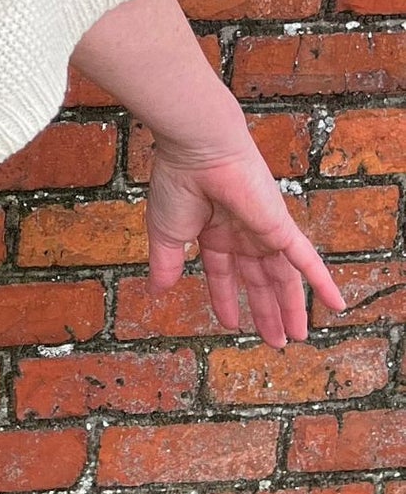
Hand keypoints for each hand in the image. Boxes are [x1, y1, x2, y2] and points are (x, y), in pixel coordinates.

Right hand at [145, 129, 347, 345]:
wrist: (198, 152)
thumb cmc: (176, 186)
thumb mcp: (165, 235)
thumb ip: (166, 264)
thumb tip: (157, 291)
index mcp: (213, 233)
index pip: (224, 273)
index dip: (227, 299)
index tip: (233, 324)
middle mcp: (242, 234)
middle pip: (259, 281)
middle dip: (266, 311)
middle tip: (276, 341)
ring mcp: (265, 232)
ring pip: (282, 278)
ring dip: (291, 308)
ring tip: (296, 336)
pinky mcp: (281, 228)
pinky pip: (307, 260)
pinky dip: (323, 282)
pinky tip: (336, 305)